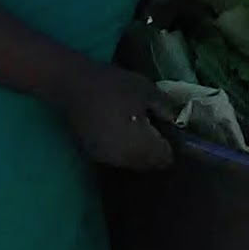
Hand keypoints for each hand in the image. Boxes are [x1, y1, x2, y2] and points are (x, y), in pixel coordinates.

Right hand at [53, 63, 174, 169]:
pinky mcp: (93, 154)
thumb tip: (174, 121)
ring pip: (132, 163)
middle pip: (148, 164)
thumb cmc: (113, 86)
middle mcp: (125, 158)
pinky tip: (120, 131)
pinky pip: (116, 158)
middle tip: (156, 129)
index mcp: (141, 145)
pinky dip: (122, 149)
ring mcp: (107, 158)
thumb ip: (165, 108)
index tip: (170, 133)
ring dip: (138, 152)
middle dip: (155, 151)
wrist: (74, 85)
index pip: (165, 159)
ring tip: (137, 129)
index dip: (171, 147)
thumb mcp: (147, 90)